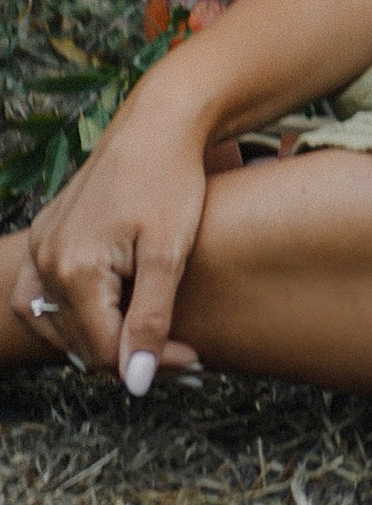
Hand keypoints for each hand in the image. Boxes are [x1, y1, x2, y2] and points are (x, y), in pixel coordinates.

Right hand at [13, 84, 213, 390]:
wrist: (159, 122)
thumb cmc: (171, 181)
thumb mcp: (168, 254)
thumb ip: (150, 321)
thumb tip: (135, 382)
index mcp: (74, 269)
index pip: (106, 348)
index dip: (151, 365)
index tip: (197, 362)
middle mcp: (46, 261)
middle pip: (83, 340)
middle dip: (132, 355)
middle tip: (186, 357)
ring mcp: (42, 246)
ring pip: (60, 324)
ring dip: (102, 341)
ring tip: (154, 344)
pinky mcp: (48, 235)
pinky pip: (50, 296)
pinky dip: (80, 315)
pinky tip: (114, 318)